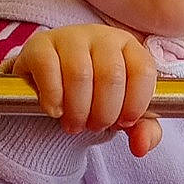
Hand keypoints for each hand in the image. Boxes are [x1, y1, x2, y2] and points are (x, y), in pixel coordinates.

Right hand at [15, 25, 161, 156]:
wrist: (53, 86)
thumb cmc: (95, 97)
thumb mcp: (123, 113)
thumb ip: (143, 130)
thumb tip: (141, 146)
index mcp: (128, 47)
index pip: (143, 71)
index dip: (136, 104)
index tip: (124, 122)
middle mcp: (101, 36)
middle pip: (111, 76)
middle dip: (104, 114)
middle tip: (94, 126)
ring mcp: (69, 37)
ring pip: (80, 74)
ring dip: (78, 111)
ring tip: (74, 123)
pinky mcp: (39, 45)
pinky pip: (48, 68)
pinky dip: (53, 98)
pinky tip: (55, 111)